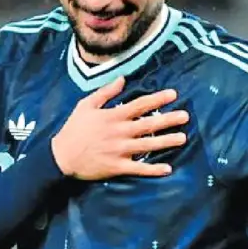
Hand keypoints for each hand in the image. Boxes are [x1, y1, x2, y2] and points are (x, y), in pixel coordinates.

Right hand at [51, 77, 189, 179]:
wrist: (62, 156)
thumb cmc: (74, 129)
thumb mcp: (86, 105)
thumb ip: (105, 92)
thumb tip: (122, 79)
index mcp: (113, 116)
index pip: (140, 105)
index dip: (157, 99)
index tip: (173, 95)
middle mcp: (120, 132)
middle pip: (148, 124)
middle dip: (168, 119)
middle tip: (185, 116)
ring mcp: (120, 150)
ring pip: (148, 145)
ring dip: (166, 141)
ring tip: (183, 138)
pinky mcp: (118, 166)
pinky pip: (139, 168)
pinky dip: (153, 169)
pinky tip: (168, 168)